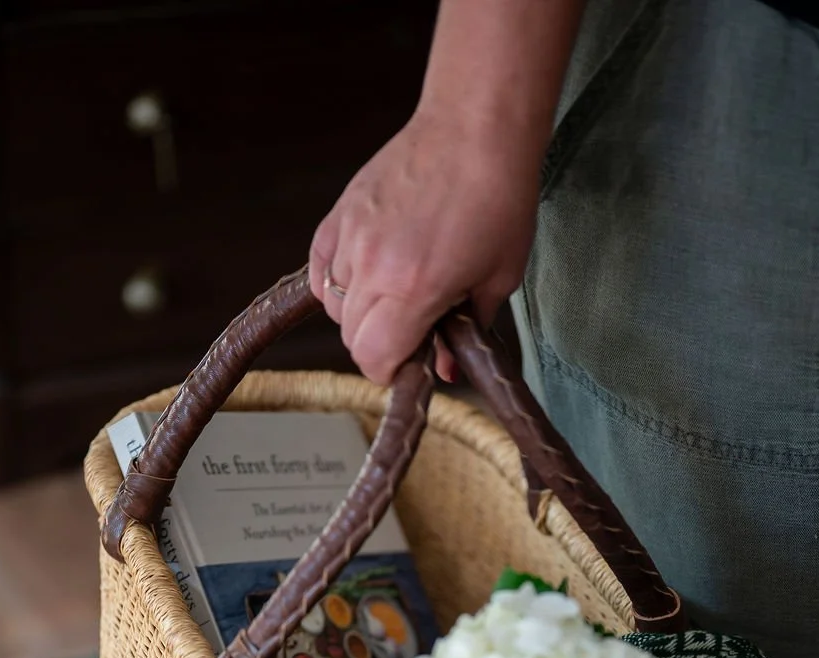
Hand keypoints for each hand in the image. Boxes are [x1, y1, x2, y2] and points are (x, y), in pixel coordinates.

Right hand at [310, 106, 541, 384]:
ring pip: (334, 304)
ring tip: (396, 293)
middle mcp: (372, 267)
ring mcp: (350, 236)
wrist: (475, 126)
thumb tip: (445, 368)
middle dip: (381, 344)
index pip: (372, 358)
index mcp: (412, 290)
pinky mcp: (341, 212)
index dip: (393, 370)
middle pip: (351, 337)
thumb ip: (466, 330)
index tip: (414, 362)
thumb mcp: (497, 279)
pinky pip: (320, 268)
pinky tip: (367, 275)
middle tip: (415, 328)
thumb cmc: (498, 199)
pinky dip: (337, 281)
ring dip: (361, 312)